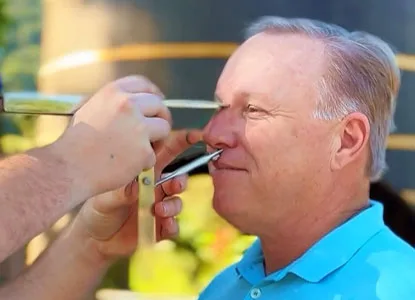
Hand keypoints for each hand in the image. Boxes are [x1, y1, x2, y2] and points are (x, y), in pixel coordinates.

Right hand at [54, 75, 171, 198]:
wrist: (69, 168)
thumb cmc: (76, 143)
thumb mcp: (91, 109)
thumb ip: (114, 103)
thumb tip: (138, 101)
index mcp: (113, 92)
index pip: (143, 84)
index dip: (154, 93)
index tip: (159, 101)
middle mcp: (127, 105)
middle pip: (159, 106)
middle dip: (160, 118)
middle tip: (155, 132)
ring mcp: (137, 127)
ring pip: (164, 128)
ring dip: (157, 140)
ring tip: (140, 150)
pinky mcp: (143, 150)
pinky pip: (153, 154)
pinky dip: (144, 162)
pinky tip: (127, 165)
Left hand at [72, 130, 202, 259]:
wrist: (94, 238)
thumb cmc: (98, 208)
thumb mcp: (104, 197)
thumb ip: (121, 192)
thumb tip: (137, 186)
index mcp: (145, 172)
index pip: (166, 152)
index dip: (182, 142)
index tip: (194, 135)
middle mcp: (156, 188)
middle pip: (178, 179)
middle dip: (181, 181)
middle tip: (174, 185)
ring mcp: (159, 207)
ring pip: (177, 202)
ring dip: (173, 205)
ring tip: (159, 209)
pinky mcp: (160, 228)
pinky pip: (174, 226)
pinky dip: (172, 225)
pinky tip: (163, 225)